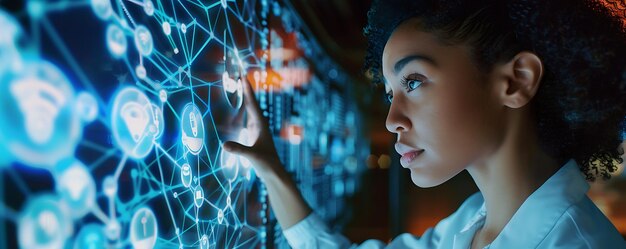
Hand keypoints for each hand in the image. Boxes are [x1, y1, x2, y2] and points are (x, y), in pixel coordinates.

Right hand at [223, 75, 311, 228]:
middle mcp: (259, 125)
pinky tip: (237, 109)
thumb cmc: (266, 164)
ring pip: (249, 110)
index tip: (244, 77)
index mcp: (261, 125)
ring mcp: (257, 129)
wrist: (273, 172)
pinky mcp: (253, 135)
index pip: (253, 104)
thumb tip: (225, 145)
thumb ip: (239, 149)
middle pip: (251, 104)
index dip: (248, 91)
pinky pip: (246, 119)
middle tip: (239, 76)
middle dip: (245, 90)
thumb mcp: (252, 156)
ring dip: (244, 99)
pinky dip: (241, 111)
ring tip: (238, 87)